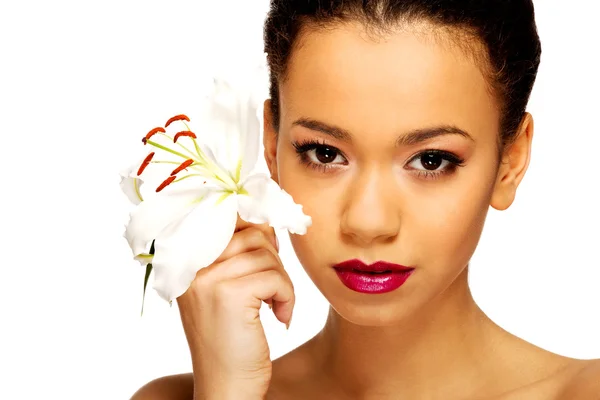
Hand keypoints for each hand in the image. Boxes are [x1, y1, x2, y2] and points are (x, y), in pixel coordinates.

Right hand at [176, 216, 293, 398]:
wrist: (226, 387)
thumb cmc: (232, 340)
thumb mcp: (226, 290)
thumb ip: (236, 254)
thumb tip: (266, 221)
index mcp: (186, 262)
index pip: (225, 218)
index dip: (256, 228)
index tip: (271, 249)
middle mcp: (191, 267)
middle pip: (252, 233)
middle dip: (273, 259)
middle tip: (271, 288)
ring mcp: (207, 279)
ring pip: (267, 254)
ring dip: (282, 281)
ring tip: (274, 305)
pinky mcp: (230, 294)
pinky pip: (276, 276)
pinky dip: (288, 297)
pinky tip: (279, 317)